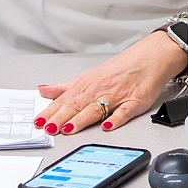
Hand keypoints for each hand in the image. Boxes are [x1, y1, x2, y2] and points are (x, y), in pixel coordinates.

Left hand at [35, 33, 186, 134]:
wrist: (149, 58)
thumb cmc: (119, 69)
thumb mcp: (88, 75)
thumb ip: (65, 86)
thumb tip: (43, 90)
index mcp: (87, 84)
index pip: (65, 99)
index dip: (51, 111)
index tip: (39, 121)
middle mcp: (100, 89)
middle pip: (77, 105)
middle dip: (61, 117)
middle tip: (48, 128)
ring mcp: (118, 96)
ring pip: (96, 109)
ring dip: (81, 119)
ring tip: (68, 129)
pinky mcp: (135, 101)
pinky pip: (125, 112)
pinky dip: (117, 119)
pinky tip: (107, 126)